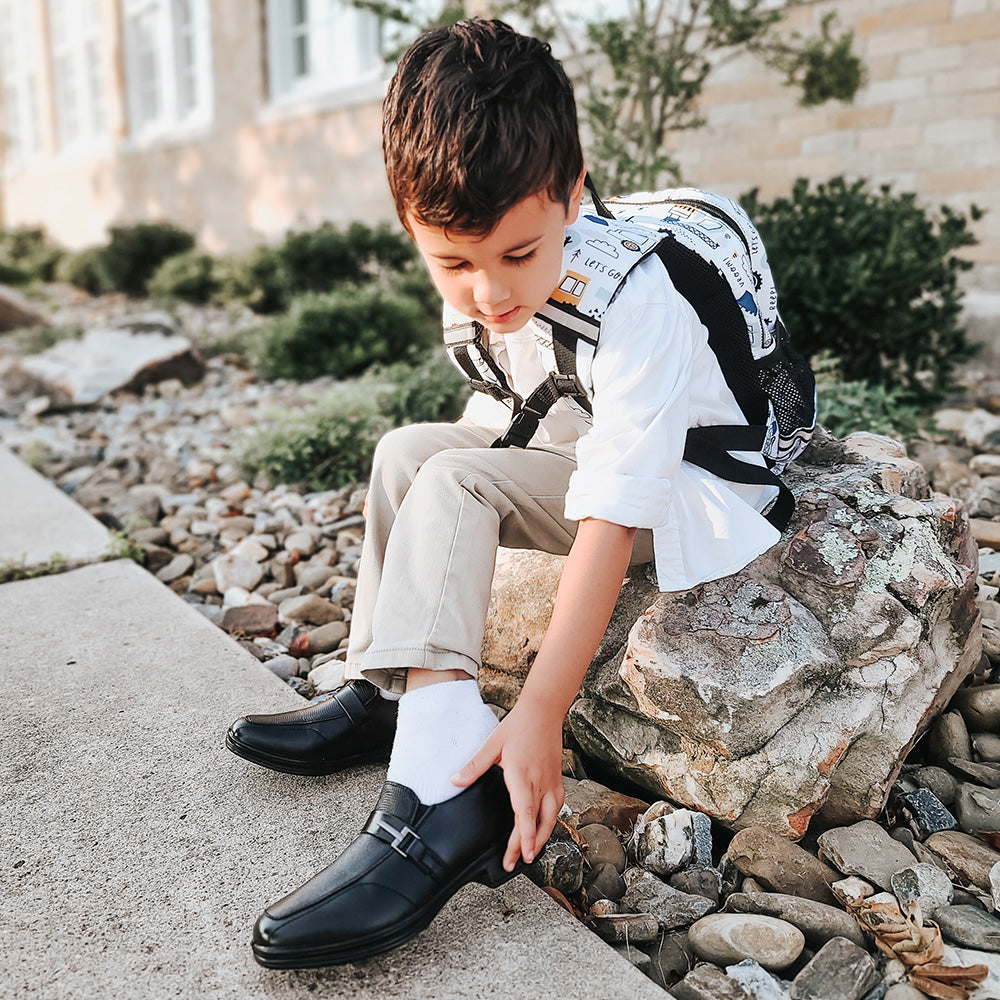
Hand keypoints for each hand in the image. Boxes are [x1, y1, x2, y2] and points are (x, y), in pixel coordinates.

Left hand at [451, 700, 564, 871]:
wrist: (544, 710)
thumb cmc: (519, 725)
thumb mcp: (492, 744)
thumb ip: (474, 766)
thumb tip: (455, 781)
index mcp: (522, 775)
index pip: (525, 812)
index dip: (524, 836)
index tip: (522, 855)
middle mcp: (540, 782)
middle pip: (538, 822)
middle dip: (528, 845)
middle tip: (516, 862)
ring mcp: (552, 782)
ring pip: (552, 818)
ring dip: (541, 837)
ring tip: (530, 852)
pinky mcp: (557, 779)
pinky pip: (557, 807)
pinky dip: (550, 822)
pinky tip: (543, 827)